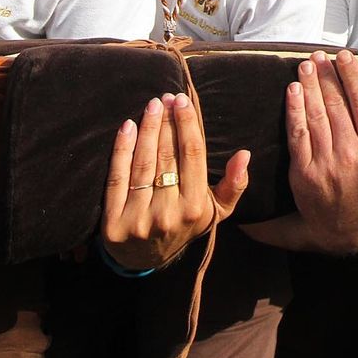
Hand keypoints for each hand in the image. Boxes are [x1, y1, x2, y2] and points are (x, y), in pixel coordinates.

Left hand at [100, 92, 249, 271]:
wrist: (144, 259)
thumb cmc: (184, 225)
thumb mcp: (215, 212)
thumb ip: (234, 185)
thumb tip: (244, 155)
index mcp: (195, 207)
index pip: (192, 156)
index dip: (187, 125)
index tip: (183, 101)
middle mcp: (168, 214)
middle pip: (167, 156)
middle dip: (166, 122)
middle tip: (166, 97)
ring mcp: (139, 219)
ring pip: (143, 164)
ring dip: (146, 129)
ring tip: (151, 106)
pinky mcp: (114, 222)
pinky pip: (117, 177)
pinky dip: (122, 149)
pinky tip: (127, 127)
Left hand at [286, 50, 357, 253]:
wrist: (344, 228)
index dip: (352, 76)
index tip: (344, 56)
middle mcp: (352, 155)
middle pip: (337, 105)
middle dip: (327, 76)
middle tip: (320, 56)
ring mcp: (326, 164)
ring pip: (316, 116)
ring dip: (309, 86)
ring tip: (306, 65)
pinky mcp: (303, 172)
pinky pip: (298, 135)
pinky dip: (294, 110)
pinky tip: (293, 91)